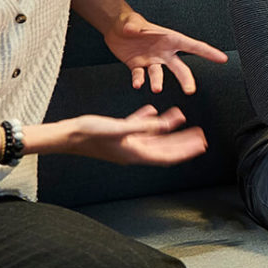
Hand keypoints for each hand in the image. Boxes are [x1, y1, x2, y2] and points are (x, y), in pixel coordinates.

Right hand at [60, 106, 206, 165]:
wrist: (66, 135)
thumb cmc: (88, 133)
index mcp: (135, 153)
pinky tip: (154, 111)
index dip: (185, 151)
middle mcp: (133, 151)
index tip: (201, 146)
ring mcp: (126, 143)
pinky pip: (138, 128)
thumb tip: (166, 126)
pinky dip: (148, 121)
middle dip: (183, 142)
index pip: (167, 155)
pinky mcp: (118, 134)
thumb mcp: (119, 127)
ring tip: (183, 119)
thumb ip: (144, 126)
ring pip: (153, 137)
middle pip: (165, 148)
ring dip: (169, 129)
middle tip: (201, 136)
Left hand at [104, 12, 229, 93]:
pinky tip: (137, 84)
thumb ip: (133, 25)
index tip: (222, 59)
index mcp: (169, 39)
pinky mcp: (138, 66)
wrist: (115, 29)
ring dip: (158, 82)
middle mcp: (163, 52)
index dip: (208, 52)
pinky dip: (139, 80)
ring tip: (156, 88)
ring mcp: (151, 61)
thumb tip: (132, 29)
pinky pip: (140, 76)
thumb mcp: (132, 20)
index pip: (193, 46)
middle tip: (190, 90)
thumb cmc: (128, 21)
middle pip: (179, 68)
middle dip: (186, 79)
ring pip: (159, 75)